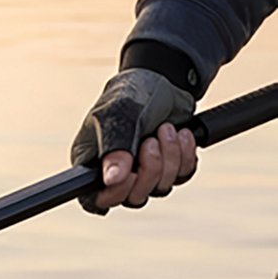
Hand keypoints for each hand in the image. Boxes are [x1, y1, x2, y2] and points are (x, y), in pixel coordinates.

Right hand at [71, 67, 197, 213]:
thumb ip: (114, 149)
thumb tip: (112, 181)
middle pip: (134, 198)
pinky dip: (186, 155)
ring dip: (169, 158)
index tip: (129, 174)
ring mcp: (144, 173)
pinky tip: (181, 133)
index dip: (114, 195)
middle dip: (150, 170)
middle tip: (150, 140)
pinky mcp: (169, 166)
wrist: (162, 78)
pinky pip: (182, 175)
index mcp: (92, 165)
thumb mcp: (117, 116)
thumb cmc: (129, 95)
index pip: (95, 201)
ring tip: (165, 129)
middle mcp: (116, 175)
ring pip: (161, 188)